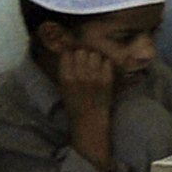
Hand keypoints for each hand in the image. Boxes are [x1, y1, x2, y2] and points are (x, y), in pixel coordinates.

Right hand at [57, 46, 117, 168]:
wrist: (90, 121)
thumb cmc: (75, 104)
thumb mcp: (63, 86)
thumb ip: (66, 69)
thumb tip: (70, 51)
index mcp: (65, 76)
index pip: (68, 53)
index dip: (73, 54)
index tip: (76, 57)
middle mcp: (79, 75)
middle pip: (82, 52)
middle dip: (85, 54)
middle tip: (88, 61)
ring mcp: (94, 77)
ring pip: (95, 55)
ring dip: (96, 58)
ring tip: (96, 65)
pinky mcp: (107, 81)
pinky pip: (107, 63)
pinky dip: (106, 64)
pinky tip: (104, 70)